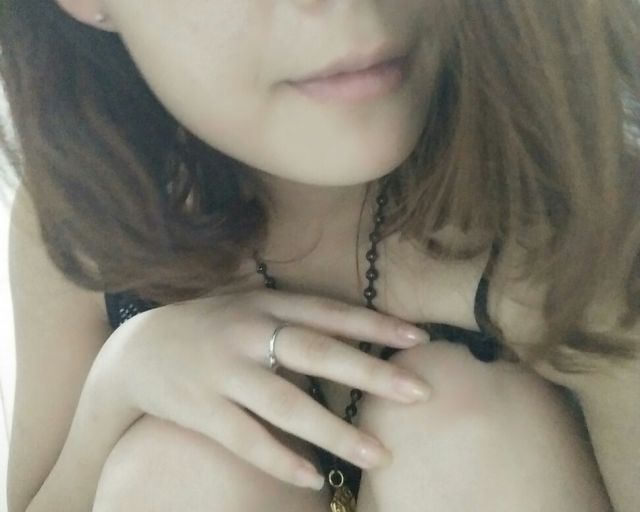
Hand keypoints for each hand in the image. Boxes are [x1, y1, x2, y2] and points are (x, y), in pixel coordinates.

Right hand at [108, 289, 431, 488]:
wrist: (136, 350)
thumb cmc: (209, 325)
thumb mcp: (248, 304)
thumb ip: (292, 312)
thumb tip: (351, 330)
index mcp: (265, 304)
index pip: (329, 311)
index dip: (374, 324)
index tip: (418, 338)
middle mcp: (248, 333)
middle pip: (317, 352)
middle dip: (371, 372)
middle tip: (420, 392)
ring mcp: (224, 372)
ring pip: (287, 404)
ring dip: (336, 432)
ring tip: (380, 452)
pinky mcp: (201, 409)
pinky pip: (247, 440)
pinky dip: (282, 460)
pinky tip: (314, 480)